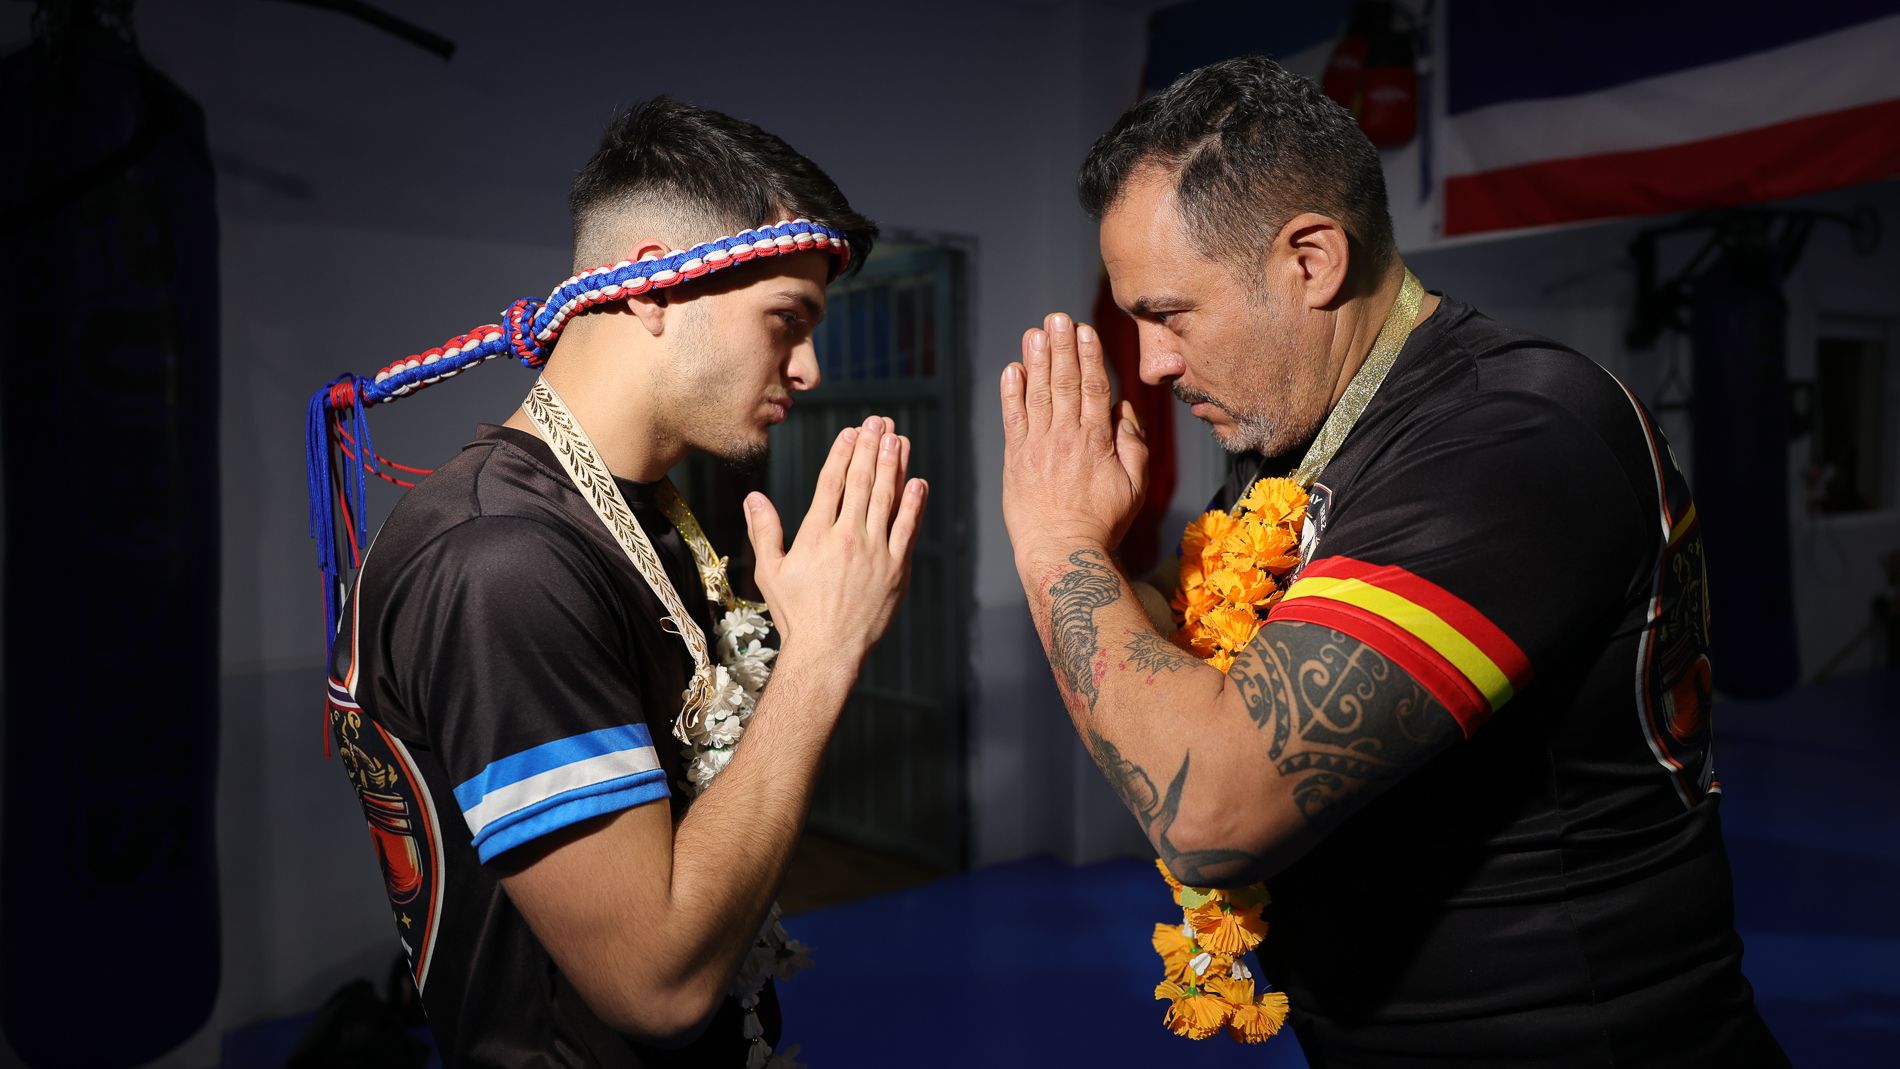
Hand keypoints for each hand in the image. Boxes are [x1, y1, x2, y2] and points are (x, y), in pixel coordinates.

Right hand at [744, 415, 927, 670]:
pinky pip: (908, 529)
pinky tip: (918, 482)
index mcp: (816, 535)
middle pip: (862, 482)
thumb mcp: (770, 572)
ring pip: (887, 498)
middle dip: (871, 447)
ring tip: (898, 439)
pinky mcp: (896, 569)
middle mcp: (847, 538)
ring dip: (894, 465)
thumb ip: (765, 531)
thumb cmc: (796, 614)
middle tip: (879, 422)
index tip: (851, 432)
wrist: (828, 651)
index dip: (842, 453)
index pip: (831, 483)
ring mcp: (875, 552)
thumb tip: (753, 497)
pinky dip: (914, 504)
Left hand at [1000, 312, 1147, 564]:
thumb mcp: (1136, 485)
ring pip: (1037, 394)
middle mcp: (1066, 437)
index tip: (1085, 331)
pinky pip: (1012, 419)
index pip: (1093, 387)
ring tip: (1035, 331)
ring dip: (1036, 360)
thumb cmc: (1103, 523)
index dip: (1088, 356)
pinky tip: (1011, 369)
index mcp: (1097, 441)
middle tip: (1057, 317)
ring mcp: (1038, 447)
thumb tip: (1123, 408)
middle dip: (1061, 346)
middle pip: (1064, 382)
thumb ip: (1134, 443)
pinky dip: (1011, 393)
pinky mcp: (1016, 460)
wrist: (1062, 553)